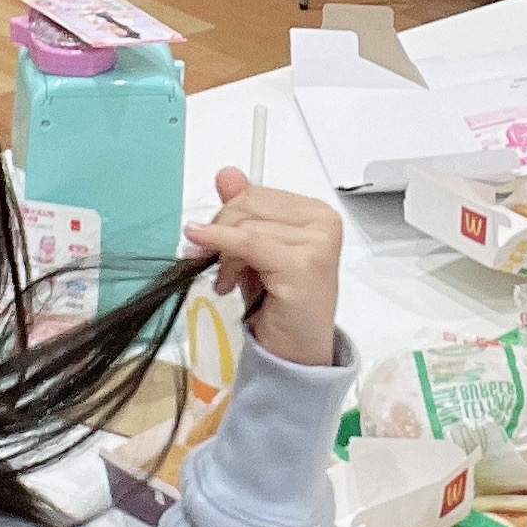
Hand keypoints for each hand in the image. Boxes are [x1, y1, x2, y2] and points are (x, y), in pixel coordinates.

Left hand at [183, 171, 342, 367]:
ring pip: (245, 225)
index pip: (255, 194)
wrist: (298, 351)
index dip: (225, 215)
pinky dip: (223, 249)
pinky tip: (217, 271)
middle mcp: (323, 222)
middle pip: (248, 205)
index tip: (204, 236)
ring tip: (227, 282)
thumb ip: (243, 212)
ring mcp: (318, 241)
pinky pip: (249, 243)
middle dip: (220, 232)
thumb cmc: (280, 304)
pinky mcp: (305, 263)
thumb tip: (227, 175)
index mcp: (315, 212)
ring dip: (223, 255)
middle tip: (213, 264)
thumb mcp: (254, 251)